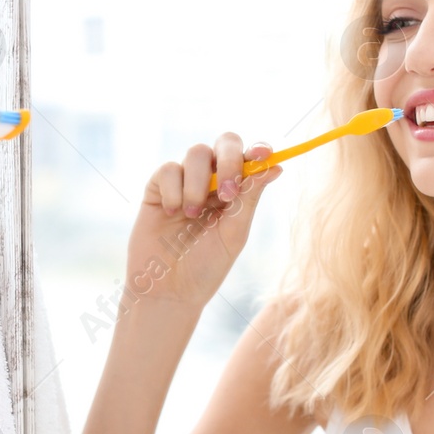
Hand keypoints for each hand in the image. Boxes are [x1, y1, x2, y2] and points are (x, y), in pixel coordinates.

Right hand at [123, 133, 283, 308]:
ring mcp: (184, 182)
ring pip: (196, 153)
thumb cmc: (205, 267)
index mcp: (236, 191)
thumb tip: (275, 166)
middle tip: (228, 192)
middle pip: (225, 143)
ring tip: (192, 215)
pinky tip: (172, 214)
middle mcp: (211, 181)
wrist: (167, 290)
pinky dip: (174, 190)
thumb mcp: (234, 233)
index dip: (257, 150)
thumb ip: (249, 198)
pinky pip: (168, 169)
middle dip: (229, 160)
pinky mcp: (158, 188)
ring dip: (198, 183)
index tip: (263, 154)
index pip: (250, 158)